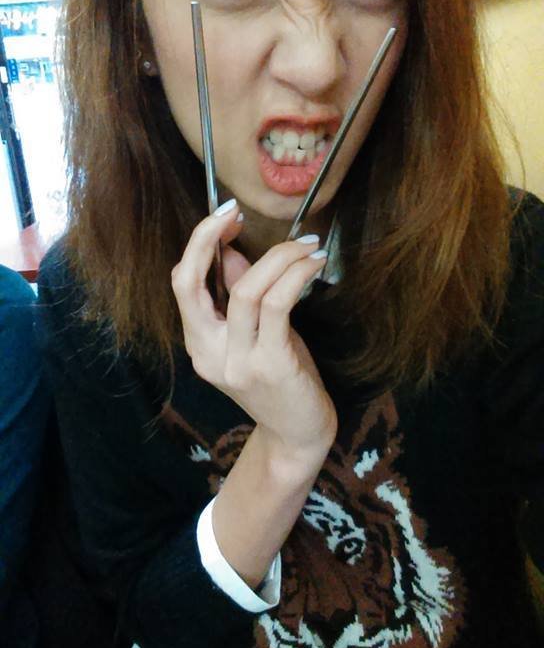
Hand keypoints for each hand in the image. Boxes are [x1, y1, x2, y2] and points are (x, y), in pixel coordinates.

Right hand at [171, 199, 337, 461]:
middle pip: (189, 283)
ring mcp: (236, 362)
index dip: (198, 243)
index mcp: (198, 343)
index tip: (225, 216)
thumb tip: (232, 250)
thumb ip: (239, 296)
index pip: (181, 283)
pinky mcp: (270, 365)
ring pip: (245, 290)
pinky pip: (277, 306)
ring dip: (278, 256)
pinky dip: (295, 275)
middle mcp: (208, 354)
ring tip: (307, 243)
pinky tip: (313, 263)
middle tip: (235, 211)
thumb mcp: (255, 334)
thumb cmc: (281, 380)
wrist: (298, 436)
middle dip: (206, 238)